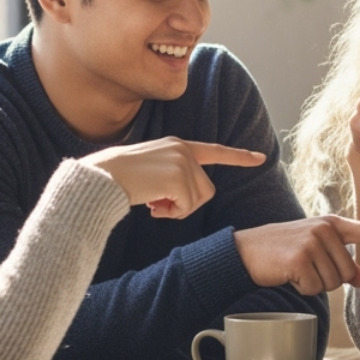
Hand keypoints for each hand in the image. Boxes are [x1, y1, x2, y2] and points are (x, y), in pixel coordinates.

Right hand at [88, 137, 263, 218]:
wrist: (99, 177)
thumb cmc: (117, 178)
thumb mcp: (150, 169)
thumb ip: (172, 175)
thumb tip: (185, 199)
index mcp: (177, 145)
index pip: (214, 150)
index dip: (239, 157)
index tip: (260, 158)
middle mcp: (183, 150)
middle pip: (206, 189)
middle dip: (186, 203)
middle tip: (159, 203)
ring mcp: (181, 162)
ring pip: (198, 200)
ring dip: (177, 209)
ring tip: (153, 203)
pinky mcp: (178, 177)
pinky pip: (186, 207)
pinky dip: (171, 213)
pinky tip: (152, 205)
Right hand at [235, 215, 359, 293]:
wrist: (247, 250)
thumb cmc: (283, 250)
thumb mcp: (316, 251)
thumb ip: (342, 261)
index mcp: (332, 224)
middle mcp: (325, 229)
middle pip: (347, 272)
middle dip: (330, 278)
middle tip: (307, 268)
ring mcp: (312, 242)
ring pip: (333, 283)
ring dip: (315, 284)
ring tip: (297, 269)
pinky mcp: (299, 258)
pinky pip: (314, 288)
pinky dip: (302, 288)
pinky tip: (289, 274)